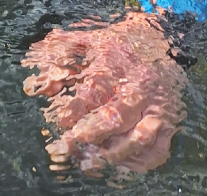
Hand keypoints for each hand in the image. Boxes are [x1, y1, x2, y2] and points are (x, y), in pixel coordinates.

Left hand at [22, 12, 185, 174]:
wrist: (163, 41)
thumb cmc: (118, 45)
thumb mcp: (90, 40)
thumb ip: (61, 53)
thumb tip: (36, 74)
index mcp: (117, 62)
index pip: (93, 90)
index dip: (74, 110)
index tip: (59, 123)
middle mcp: (139, 84)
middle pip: (115, 116)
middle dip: (88, 135)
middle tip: (64, 148)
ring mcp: (157, 105)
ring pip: (138, 137)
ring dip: (112, 154)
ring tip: (88, 161)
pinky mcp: (169, 121)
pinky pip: (156, 150)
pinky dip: (138, 163)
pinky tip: (118, 165)